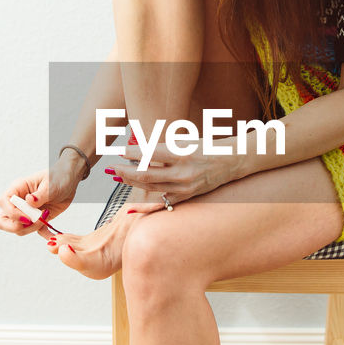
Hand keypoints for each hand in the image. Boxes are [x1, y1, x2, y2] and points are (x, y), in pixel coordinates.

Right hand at [0, 158, 80, 237]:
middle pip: (2, 220)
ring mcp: (25, 212)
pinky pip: (33, 231)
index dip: (13, 213)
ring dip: (31, 228)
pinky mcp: (35, 220)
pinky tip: (50, 230)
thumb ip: (40, 194)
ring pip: (17, 229)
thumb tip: (29, 200)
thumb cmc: (58, 177)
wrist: (69, 182)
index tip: (29, 217)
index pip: (3, 203)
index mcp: (17, 189)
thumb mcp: (50, 184)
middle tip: (34, 221)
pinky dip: (42, 233)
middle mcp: (18, 202)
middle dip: (15, 226)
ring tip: (46, 215)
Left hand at [114, 138, 238, 205]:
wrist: (231, 162)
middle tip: (112, 168)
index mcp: (183, 153)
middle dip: (126, 171)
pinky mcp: (187, 195)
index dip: (132, 153)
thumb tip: (137, 149)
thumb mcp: (185, 141)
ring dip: (133, 182)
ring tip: (119, 177)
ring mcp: (185, 187)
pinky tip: (133, 202)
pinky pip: (163, 200)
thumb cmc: (206, 147)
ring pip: (151, 187)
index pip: (150, 153)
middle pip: (146, 174)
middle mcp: (183, 172)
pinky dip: (148, 201)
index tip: (120, 150)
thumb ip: (162, 147)